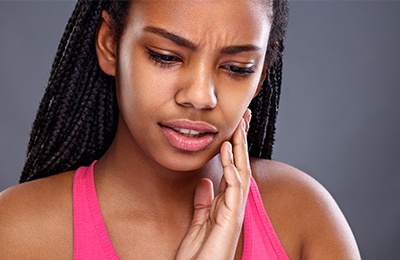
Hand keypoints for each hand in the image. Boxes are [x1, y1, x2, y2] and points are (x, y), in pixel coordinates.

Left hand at [176, 109, 251, 259]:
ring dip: (241, 148)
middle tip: (244, 117)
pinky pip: (234, 186)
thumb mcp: (198, 222)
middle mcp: (234, 204)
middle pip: (241, 165)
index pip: (233, 169)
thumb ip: (203, 202)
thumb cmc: (199, 254)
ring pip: (242, 171)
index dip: (235, 147)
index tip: (233, 127)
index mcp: (226, 204)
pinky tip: (227, 149)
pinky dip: (231, 166)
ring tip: (239, 125)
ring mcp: (235, 211)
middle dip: (243, 141)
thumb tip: (205, 182)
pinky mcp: (231, 217)